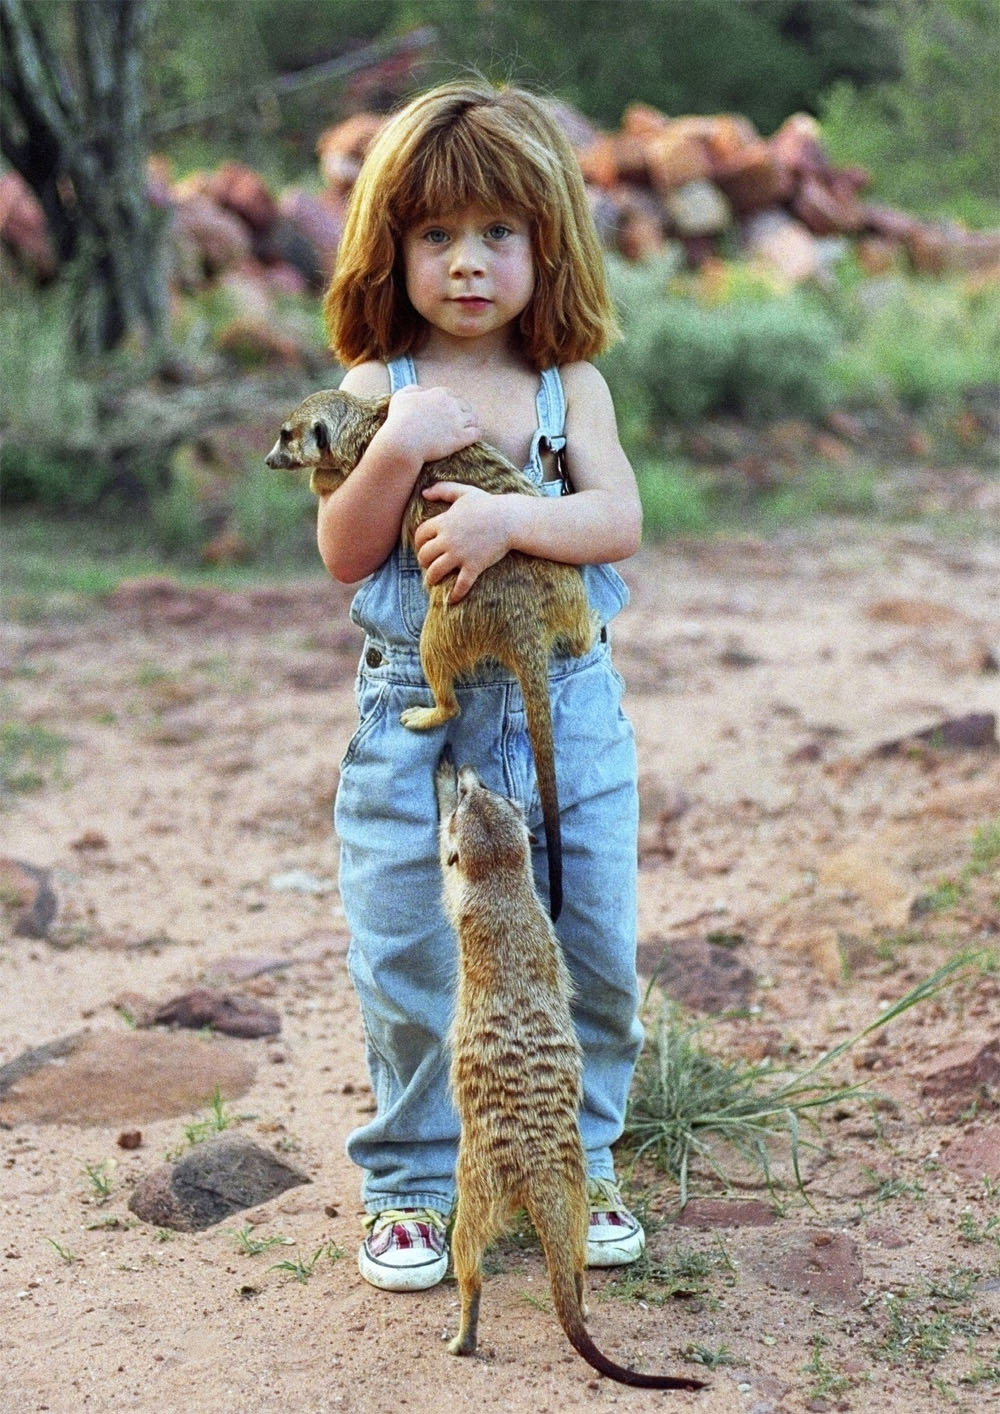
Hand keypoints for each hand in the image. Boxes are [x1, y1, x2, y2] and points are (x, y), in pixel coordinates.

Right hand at [381, 385, 480, 465]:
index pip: (452, 396)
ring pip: (473, 419)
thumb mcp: (401, 397)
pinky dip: (476, 434)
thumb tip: (421, 390)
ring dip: (471, 423)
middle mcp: (451, 404)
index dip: (451, 404)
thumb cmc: (398, 420)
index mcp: (439, 394)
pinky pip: (477, 433)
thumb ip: (413, 389)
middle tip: (459, 423)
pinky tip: (472, 438)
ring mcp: (457, 421)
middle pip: (465, 406)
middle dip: (463, 413)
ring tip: (469, 430)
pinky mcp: (461, 437)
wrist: (402, 442)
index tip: (448, 412)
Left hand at [414, 483, 514, 601]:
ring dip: (432, 578)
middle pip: (425, 555)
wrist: (510, 519)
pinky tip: (452, 600)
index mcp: (444, 522)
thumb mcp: (465, 492)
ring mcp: (460, 554)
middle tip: (428, 565)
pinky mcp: (474, 566)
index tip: (423, 547)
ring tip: (433, 581)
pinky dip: (455, 595)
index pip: (421, 534)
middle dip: (423, 562)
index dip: (419, 542)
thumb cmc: (488, 505)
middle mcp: (448, 540)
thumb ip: (443, 489)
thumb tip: (424, 492)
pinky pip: (460, 585)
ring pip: (436, 571)